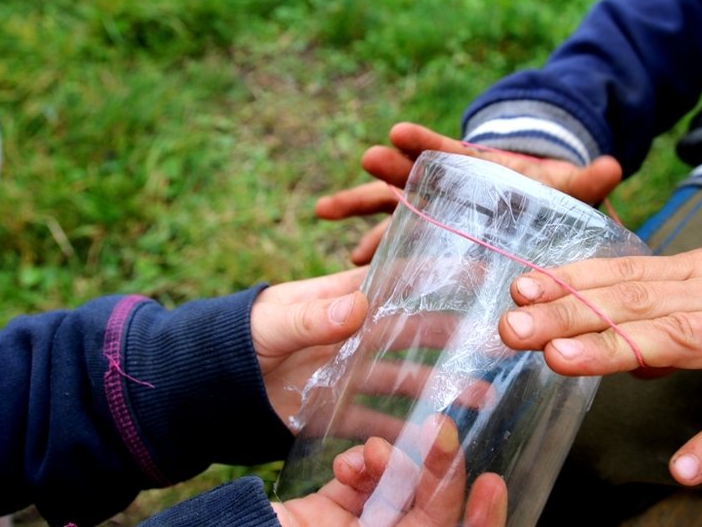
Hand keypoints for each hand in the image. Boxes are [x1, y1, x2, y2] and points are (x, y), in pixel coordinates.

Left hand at [252, 269, 494, 441]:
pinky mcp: (338, 408)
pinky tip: (431, 435)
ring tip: (479, 393)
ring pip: (405, 376)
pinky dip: (403, 427)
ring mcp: (350, 372)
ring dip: (440, 384)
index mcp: (342, 299)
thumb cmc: (237, 338)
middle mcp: (355, 333)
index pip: (397, 281)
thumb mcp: (272, 322)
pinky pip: (377, 418)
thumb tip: (359, 305)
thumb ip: (312, 317)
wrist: (207, 386)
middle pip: (414, 331)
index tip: (478, 267)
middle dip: (454, 335)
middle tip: (494, 340)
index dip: (437, 273)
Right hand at [273, 415, 507, 526]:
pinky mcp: (335, 510)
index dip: (476, 519)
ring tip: (369, 453)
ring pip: (401, 489)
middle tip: (443, 430)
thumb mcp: (330, 524)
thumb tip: (443, 521)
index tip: (489, 484)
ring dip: (392, 464)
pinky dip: (362, 465)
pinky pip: (365, 482)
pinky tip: (347, 462)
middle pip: (430, 509)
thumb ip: (403, 520)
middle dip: (438, 471)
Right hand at [314, 122, 622, 263]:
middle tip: (368, 158)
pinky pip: (392, 241)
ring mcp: (431, 211)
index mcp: (477, 170)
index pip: (448, 152)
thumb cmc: (545, 199)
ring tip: (323, 209)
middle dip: (391, 169)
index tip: (400, 130)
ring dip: (360, 206)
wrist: (534, 212)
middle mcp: (447, 187)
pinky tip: (344, 263)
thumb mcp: (565, 190)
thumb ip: (585, 181)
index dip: (426, 142)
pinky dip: (369, 246)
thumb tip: (616, 164)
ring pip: (391, 207)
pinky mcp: (425, 235)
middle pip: (413, 175)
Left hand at [498, 226, 701, 485]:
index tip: (520, 289)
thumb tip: (610, 346)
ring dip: (619, 349)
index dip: (571, 282)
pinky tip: (685, 468)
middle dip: (571, 314)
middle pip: (635, 304)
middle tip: (514, 326)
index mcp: (692, 276)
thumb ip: (657, 308)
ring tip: (560, 360)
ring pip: (681, 339)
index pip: (622, 276)